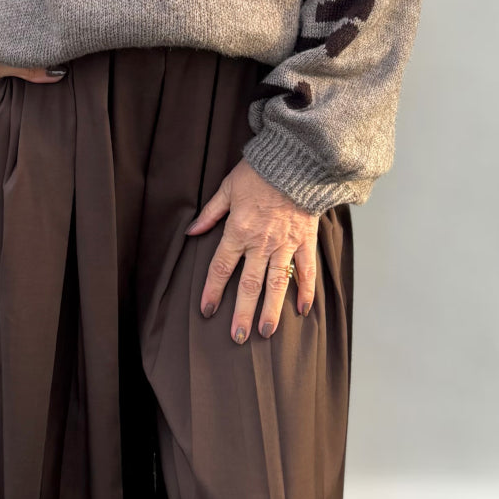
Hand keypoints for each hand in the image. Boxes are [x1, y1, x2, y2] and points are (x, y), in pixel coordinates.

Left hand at [184, 158, 319, 341]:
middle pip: (249, 284)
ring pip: (276, 284)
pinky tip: (302, 310)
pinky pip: (306, 270)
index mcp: (238, 230)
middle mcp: (261, 243)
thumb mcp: (227, 187)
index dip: (212, 290)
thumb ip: (210, 213)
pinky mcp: (305, 241)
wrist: (296, 160)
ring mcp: (285, 244)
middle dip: (241, 313)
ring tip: (266, 332)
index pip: (221, 267)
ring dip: (271, 311)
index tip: (206, 310)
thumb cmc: (259, 171)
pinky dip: (305, 290)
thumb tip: (192, 232)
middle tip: (237, 337)